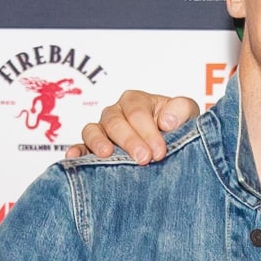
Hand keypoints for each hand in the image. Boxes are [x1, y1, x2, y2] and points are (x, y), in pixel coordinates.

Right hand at [66, 91, 200, 161]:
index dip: (148, 131)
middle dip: (129, 140)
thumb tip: (166, 121)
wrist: (171, 143)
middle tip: (144, 159)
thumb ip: (182, 109)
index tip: (160, 152)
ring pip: (92, 130)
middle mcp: (115, 112)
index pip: (137, 112)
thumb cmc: (177, 125)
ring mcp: (102, 130)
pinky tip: (73, 158)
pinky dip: (76, 152)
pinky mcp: (92, 147)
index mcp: (136, 101)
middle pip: (115, 122)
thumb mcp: (187, 112)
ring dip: (99, 142)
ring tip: (107, 154)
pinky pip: (80, 147)